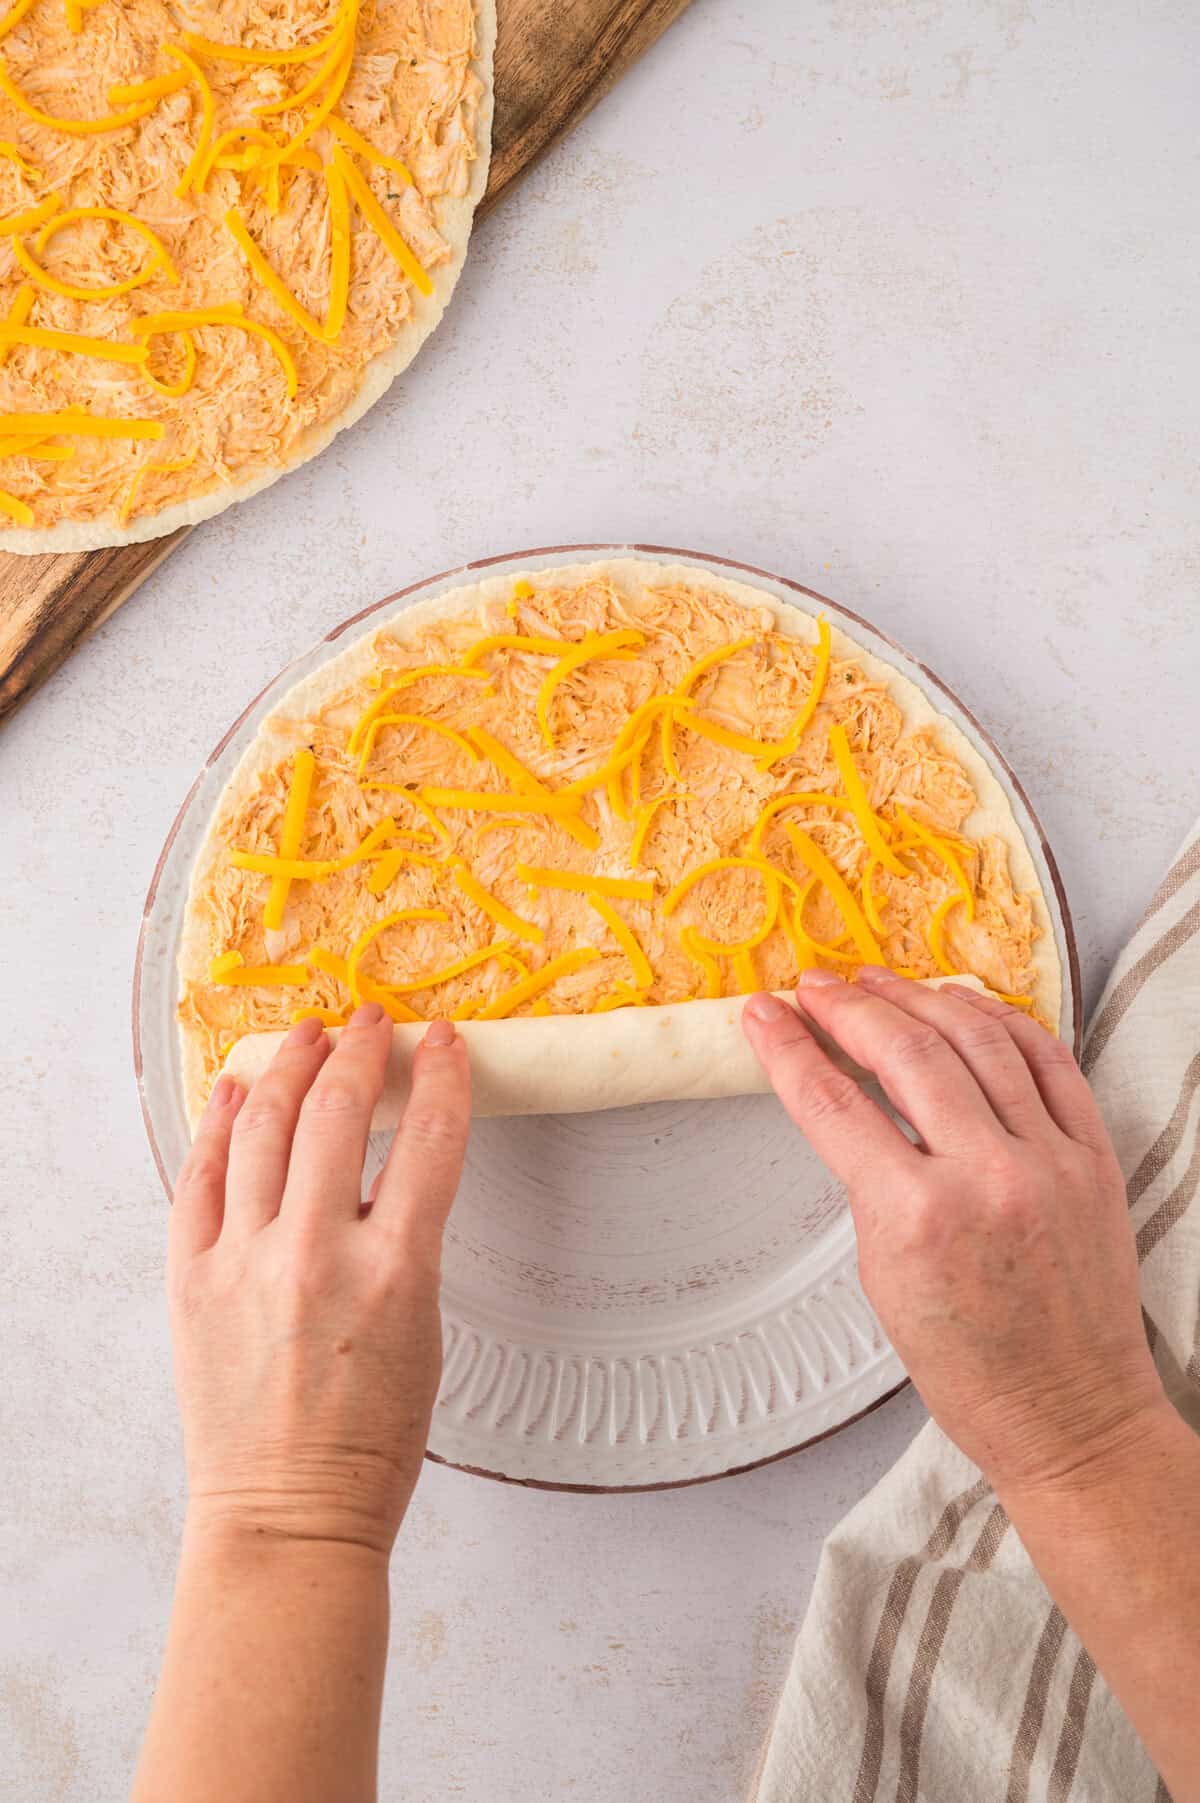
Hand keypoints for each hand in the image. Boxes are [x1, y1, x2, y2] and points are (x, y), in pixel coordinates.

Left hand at [168, 1004, 470, 1553]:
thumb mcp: (425, 1330)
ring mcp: (246, 1263)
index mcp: (395, 1272)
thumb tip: (386, 1170)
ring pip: (262, 1127)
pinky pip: (200, 1178)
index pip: (430, 1139)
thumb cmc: (368, 1442)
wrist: (288, 1512)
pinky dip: (216, 1124)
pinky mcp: (192, 1280)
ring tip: (308, 1035)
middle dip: (360, 1051)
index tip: (445, 1042)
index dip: (444, 1075)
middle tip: (372, 1024)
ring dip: (289, 1067)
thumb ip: (407, 1241)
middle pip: (338, 1111)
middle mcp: (317, 1255)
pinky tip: (232, 1090)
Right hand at [743, 970, 1166, 1501]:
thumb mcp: (882, 1277)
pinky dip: (1001, 1021)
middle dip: (849, 1007)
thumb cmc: (973, 1369)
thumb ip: (870, 1183)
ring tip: (879, 981)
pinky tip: (965, 1004)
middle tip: (816, 987)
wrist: (1070, 1416)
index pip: (833, 1103)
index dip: (788, 1049)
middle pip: (905, 1052)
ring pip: (978, 1039)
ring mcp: (1049, 1161)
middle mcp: (987, 1177)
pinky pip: (1049, 1060)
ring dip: (919, 998)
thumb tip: (852, 1106)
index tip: (763, 1016)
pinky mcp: (1094, 1158)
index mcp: (918, 1217)